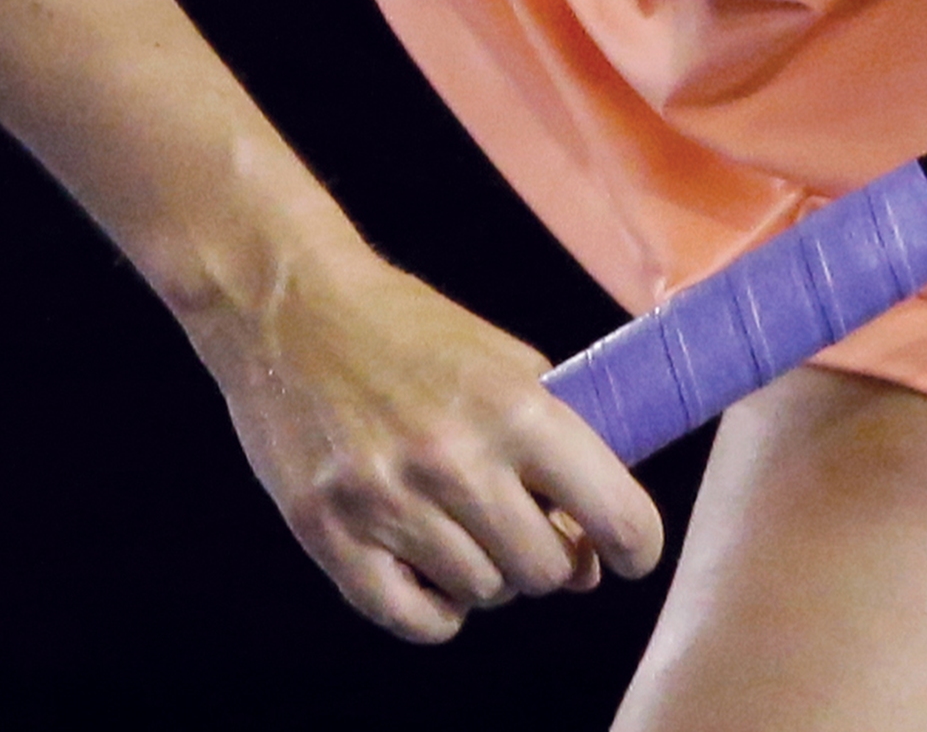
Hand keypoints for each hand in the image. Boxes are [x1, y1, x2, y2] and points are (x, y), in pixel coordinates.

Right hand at [186, 241, 664, 640]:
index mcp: (516, 409)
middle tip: (529, 528)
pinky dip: (437, 610)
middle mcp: (457, 464)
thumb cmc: (408, 329)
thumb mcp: (506, 359)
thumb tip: (590, 542)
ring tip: (466, 528)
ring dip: (488, 574)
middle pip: (547, 570)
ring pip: (483, 594)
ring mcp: (388, 505)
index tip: (630, 557)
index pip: (615, 514)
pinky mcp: (331, 536)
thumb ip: (558, 440)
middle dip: (552, 557)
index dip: (636, 547)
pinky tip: (432, 572)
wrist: (290, 307)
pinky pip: (414, 620)